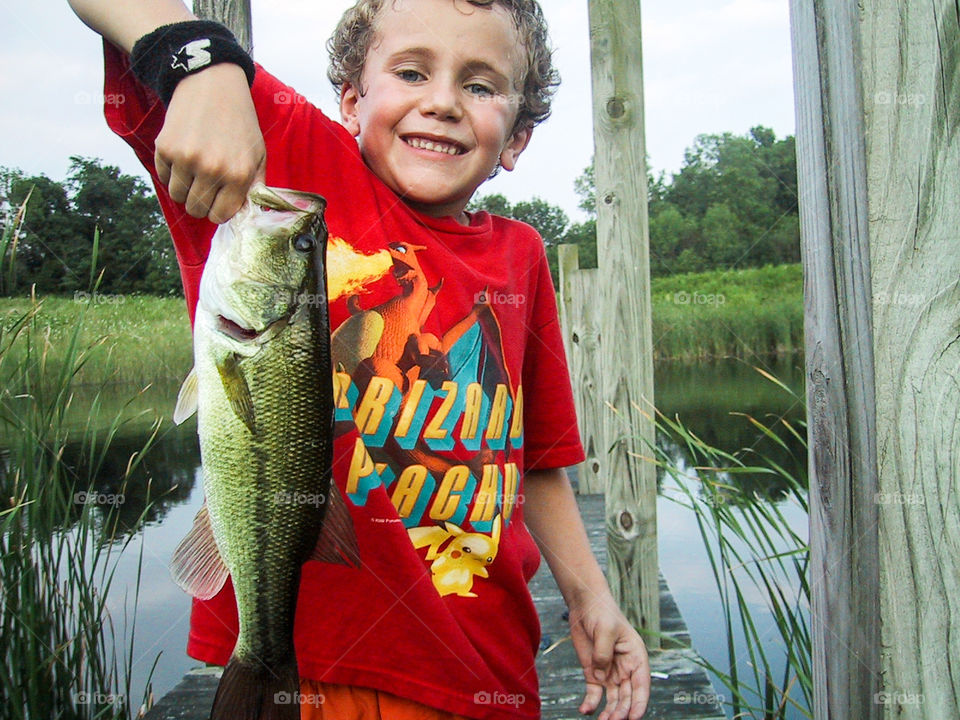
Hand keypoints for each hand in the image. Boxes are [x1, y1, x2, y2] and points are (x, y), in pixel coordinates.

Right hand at [154, 63, 265, 223]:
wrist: (212, 83)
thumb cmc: (239, 122)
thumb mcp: (258, 154)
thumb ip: (254, 188)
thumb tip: (245, 215)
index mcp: (238, 175)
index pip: (219, 216)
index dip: (218, 210)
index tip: (218, 200)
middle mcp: (212, 170)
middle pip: (196, 210)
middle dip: (200, 202)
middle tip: (205, 184)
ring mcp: (186, 159)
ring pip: (177, 196)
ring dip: (184, 187)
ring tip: (195, 167)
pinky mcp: (165, 147)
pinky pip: (163, 177)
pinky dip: (171, 171)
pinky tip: (183, 152)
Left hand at [568, 592, 650, 719]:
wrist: (584, 605)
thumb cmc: (601, 612)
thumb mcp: (605, 630)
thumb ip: (603, 654)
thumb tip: (601, 677)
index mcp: (636, 656)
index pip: (642, 684)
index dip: (640, 702)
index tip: (634, 717)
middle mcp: (625, 668)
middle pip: (627, 696)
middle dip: (622, 711)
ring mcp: (609, 672)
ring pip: (612, 698)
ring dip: (609, 712)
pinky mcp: (594, 672)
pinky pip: (595, 692)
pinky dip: (591, 703)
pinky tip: (585, 710)